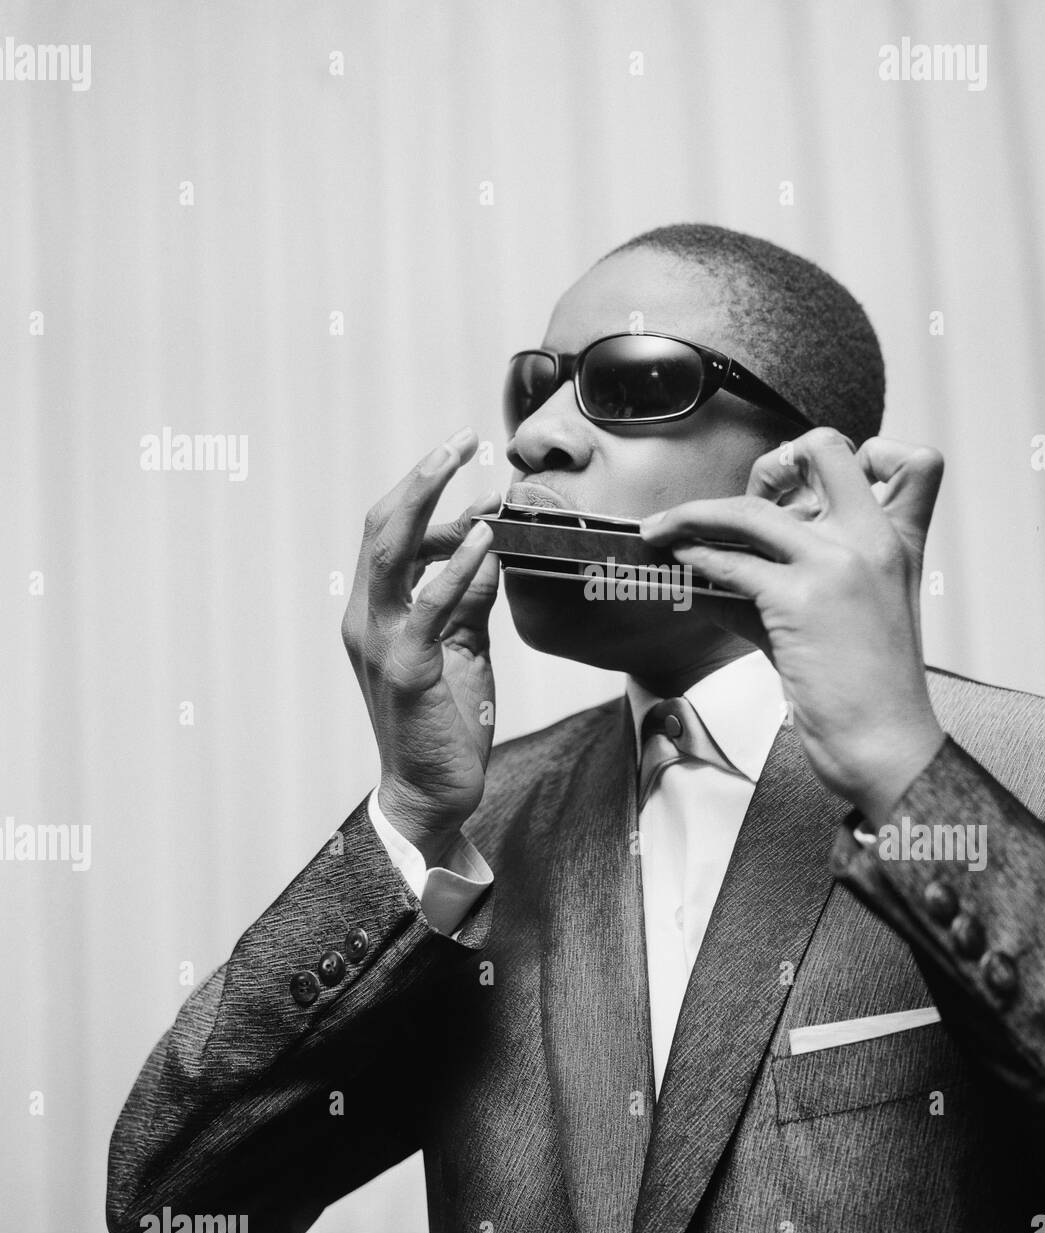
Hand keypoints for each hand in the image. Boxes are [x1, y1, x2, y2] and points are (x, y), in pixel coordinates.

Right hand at [342, 428, 500, 850]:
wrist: (431, 795)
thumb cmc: (442, 722)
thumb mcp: (463, 647)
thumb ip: (470, 598)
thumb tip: (490, 547)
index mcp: (375, 612)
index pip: (389, 536)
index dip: (423, 493)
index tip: (465, 462)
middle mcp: (366, 620)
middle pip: (380, 528)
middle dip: (419, 477)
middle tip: (459, 437)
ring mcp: (381, 643)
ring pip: (390, 553)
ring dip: (426, 499)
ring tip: (460, 459)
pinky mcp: (408, 670)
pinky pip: (429, 607)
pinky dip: (455, 567)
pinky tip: (487, 539)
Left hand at [640, 428, 946, 827]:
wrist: (887, 746)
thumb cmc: (872, 691)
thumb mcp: (857, 617)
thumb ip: (802, 578)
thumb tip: (722, 564)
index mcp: (900, 542)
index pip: (909, 459)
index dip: (858, 455)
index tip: (810, 486)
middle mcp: (874, 540)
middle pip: (823, 449)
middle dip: (772, 462)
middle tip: (737, 499)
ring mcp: (836, 565)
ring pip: (750, 509)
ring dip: (692, 515)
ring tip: (661, 529)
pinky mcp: (799, 600)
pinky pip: (729, 563)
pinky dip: (693, 560)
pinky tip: (678, 564)